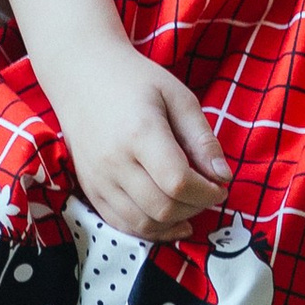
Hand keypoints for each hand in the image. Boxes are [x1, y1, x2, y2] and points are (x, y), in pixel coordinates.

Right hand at [56, 44, 230, 239]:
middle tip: (208, 193)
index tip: (221, 186)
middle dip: (196, 208)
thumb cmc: (134, 80)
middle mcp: (114, 161)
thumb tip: (223, 177)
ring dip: (175, 222)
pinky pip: (121, 224)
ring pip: (143, 223)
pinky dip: (149, 229)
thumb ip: (202, 139)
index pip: (179, 182)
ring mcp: (98, 179)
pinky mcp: (89, 188)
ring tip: (190, 204)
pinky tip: (168, 220)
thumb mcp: (178, 96)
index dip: (207, 192)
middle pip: (163, 207)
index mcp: (140, 133)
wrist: (81, 74)